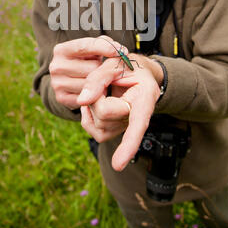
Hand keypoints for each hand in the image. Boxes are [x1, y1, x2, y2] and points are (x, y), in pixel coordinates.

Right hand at [49, 36, 128, 109]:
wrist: (71, 79)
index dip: (106, 47)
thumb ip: (105, 43)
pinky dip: (95, 94)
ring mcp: (57, 83)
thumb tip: (119, 51)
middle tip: (104, 68)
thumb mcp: (92, 48)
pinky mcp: (62, 98)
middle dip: (103, 68)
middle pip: (92, 67)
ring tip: (97, 78)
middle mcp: (56, 66)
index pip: (85, 46)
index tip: (122, 51)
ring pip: (92, 83)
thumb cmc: (86, 60)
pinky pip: (88, 97)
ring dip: (100, 82)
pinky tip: (95, 90)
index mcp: (61, 50)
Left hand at [77, 53, 163, 170]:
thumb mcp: (114, 63)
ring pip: (98, 123)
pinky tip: (95, 102)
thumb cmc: (127, 66)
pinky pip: (93, 129)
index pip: (138, 123)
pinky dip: (88, 115)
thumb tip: (82, 100)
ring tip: (103, 90)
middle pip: (104, 115)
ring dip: (92, 104)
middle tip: (104, 82)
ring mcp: (126, 127)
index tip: (118, 165)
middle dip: (96, 96)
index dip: (128, 145)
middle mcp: (138, 117)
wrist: (135, 73)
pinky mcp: (113, 130)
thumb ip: (97, 79)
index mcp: (145, 97)